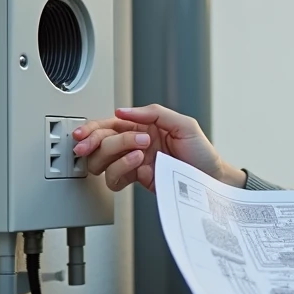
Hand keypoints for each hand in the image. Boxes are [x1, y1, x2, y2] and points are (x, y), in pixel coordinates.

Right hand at [71, 105, 245, 192]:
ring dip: (115, 154)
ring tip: (138, 151)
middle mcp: (134, 145)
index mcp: (142, 127)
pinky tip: (138, 165)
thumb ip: (154, 113)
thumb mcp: (183, 124)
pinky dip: (121, 170)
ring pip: (102, 162)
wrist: (211, 179)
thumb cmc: (201, 151)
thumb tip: (122, 112)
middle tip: (103, 143)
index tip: (83, 134)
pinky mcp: (137, 180)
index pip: (108, 125)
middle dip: (97, 141)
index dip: (91, 129)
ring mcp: (134, 163)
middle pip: (99, 143)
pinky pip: (114, 179)